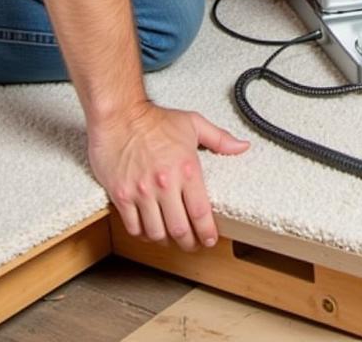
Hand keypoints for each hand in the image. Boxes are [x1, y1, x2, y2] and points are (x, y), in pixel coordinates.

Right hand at [89, 101, 248, 250]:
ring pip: (156, 232)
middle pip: (179, 228)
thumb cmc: (155, 119)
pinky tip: (150, 229)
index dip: (207, 231)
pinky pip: (133, 226)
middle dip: (189, 242)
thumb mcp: (193, 123)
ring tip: (171, 238)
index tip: (210, 239)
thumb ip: (219, 138)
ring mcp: (141, 192)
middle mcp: (164, 184)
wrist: (119, 115)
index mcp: (186, 168)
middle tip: (193, 245)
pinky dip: (143, 233)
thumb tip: (242, 146)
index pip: (200, 211)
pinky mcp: (121, 196)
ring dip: (166, 240)